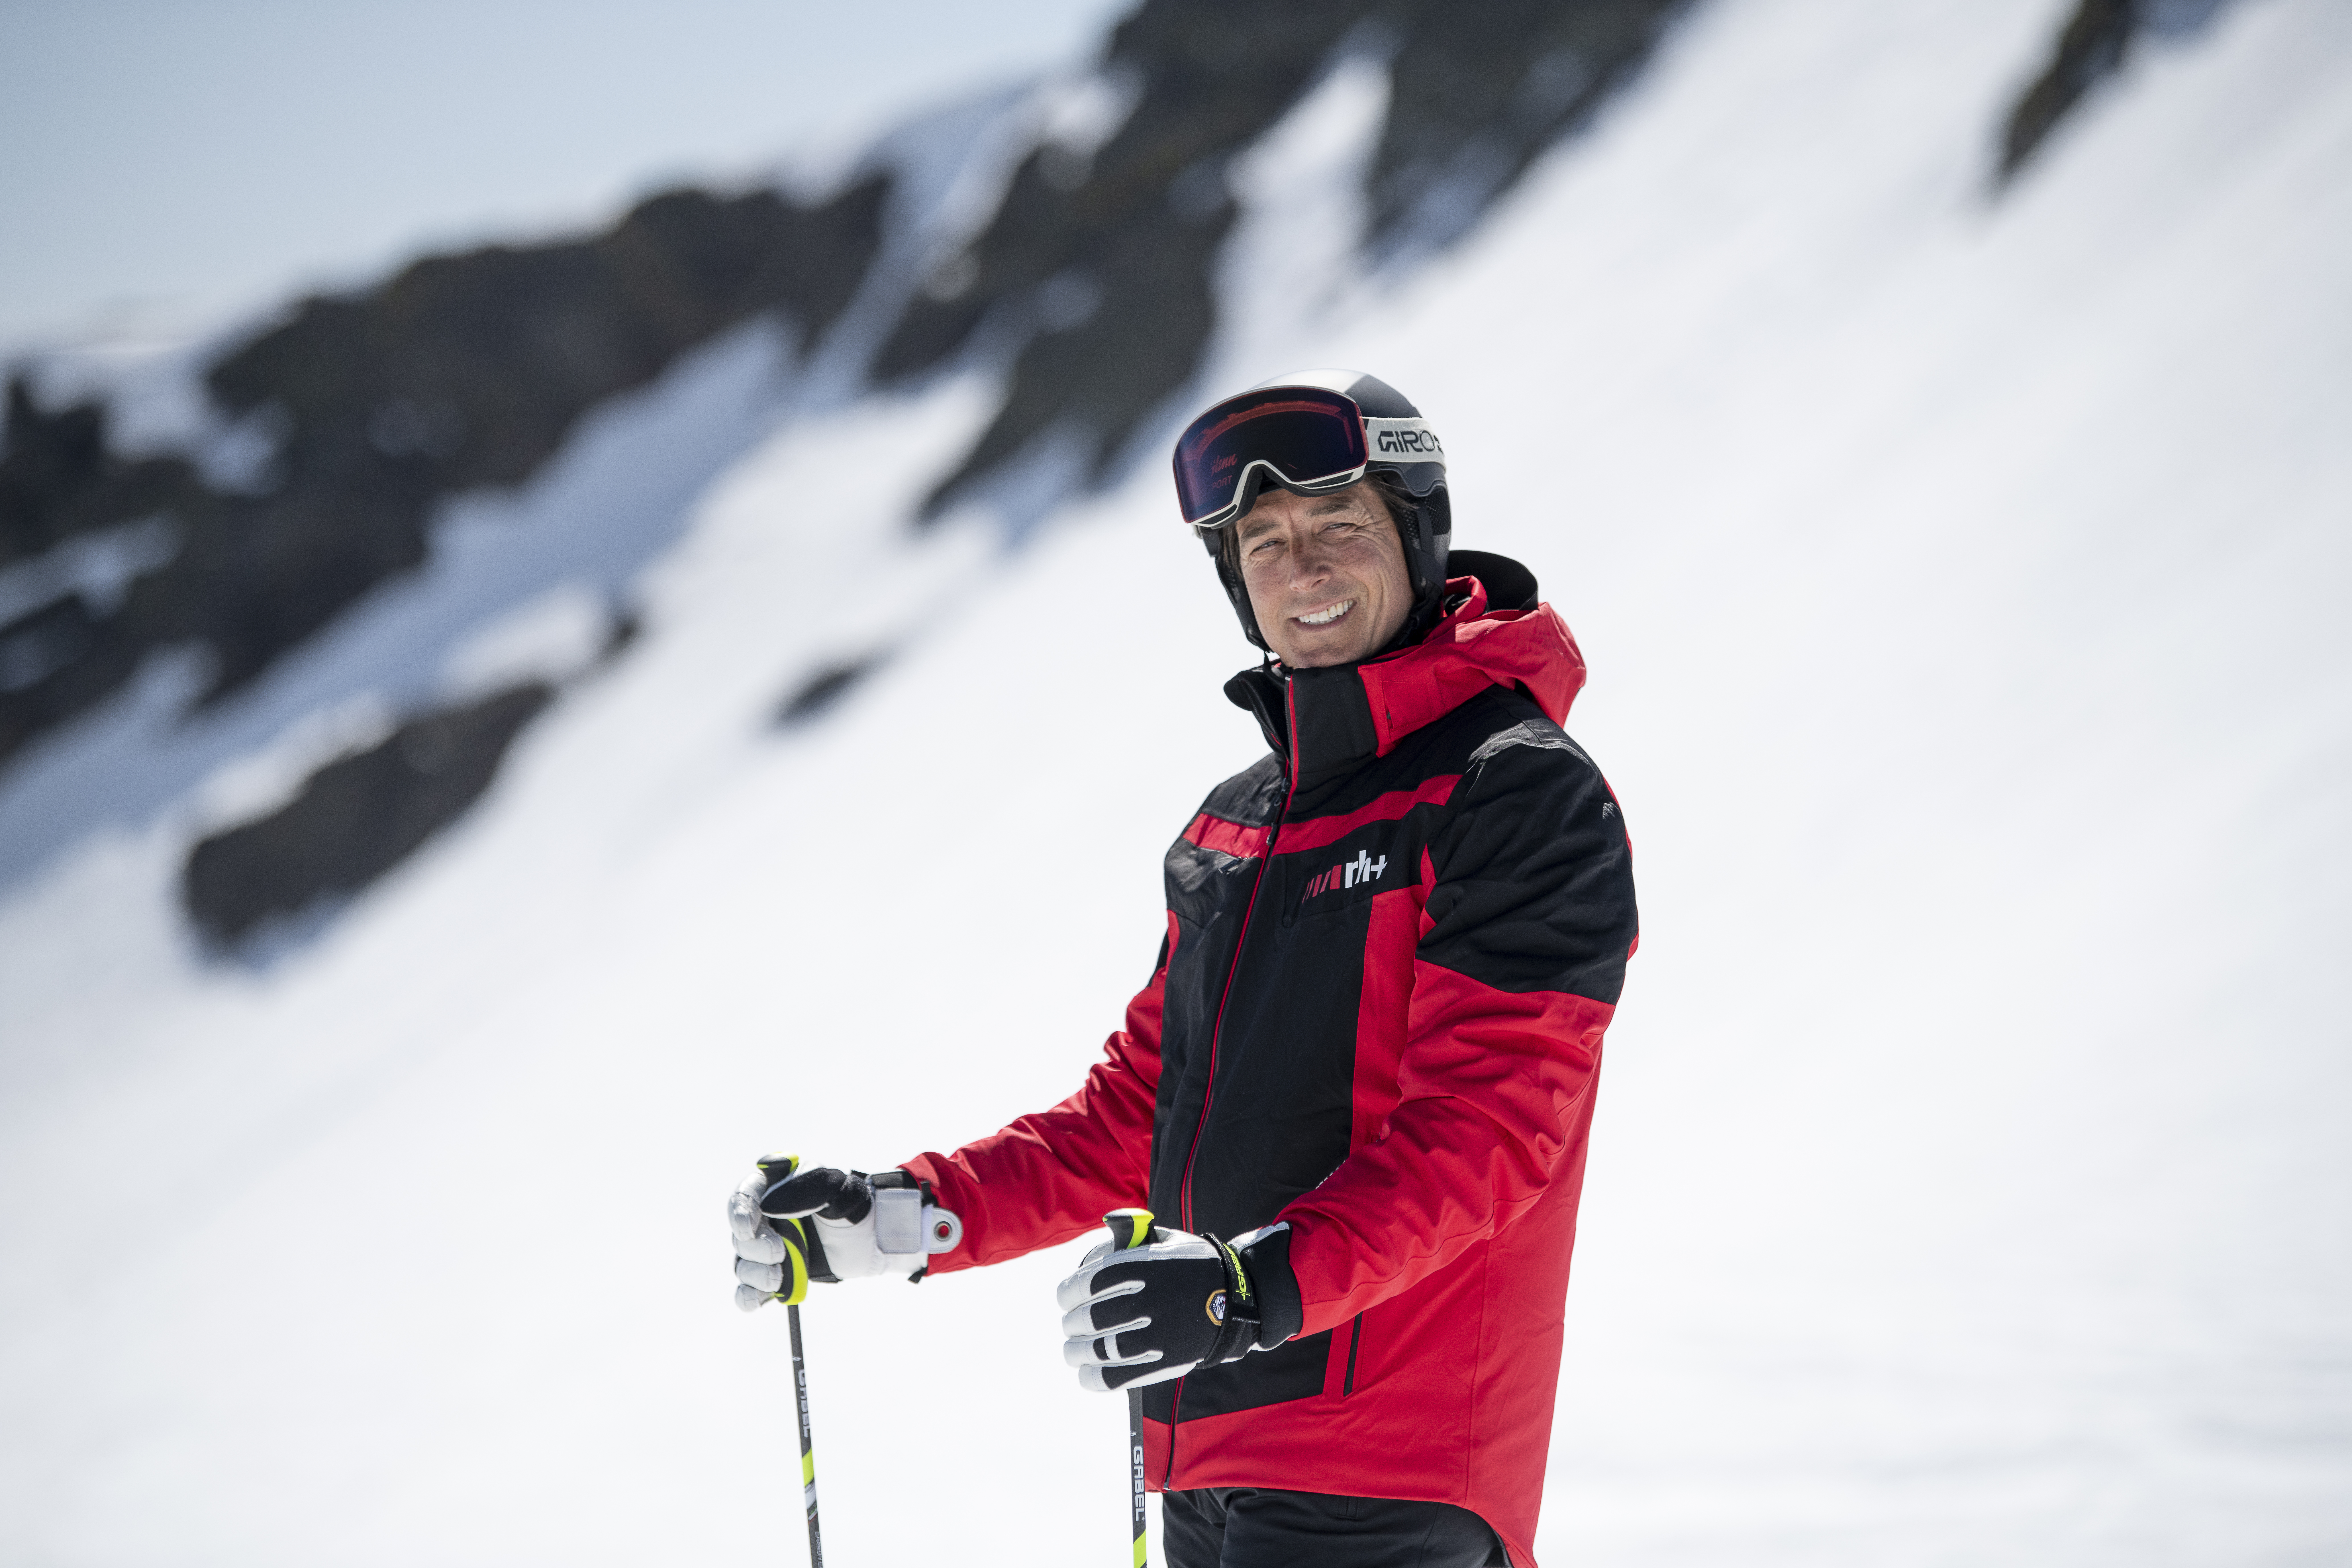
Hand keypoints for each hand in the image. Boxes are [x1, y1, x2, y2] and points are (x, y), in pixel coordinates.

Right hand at [729, 1155, 963, 1310]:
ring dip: (755, 1273)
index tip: (748, 1226)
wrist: (873, 1238)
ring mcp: (766, 1248)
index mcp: (774, 1188)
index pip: (743, 1196)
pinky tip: (761, 1298)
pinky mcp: (774, 1274)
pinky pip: (748, 1290)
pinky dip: (749, 1296)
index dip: (739, 1211)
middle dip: (755, 1246)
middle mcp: (764, 1218)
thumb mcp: (836, 1187)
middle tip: (779, 1252)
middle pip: (740, 1235)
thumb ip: (804, 1188)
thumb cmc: (853, 1205)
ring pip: (743, 1264)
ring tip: (778, 1277)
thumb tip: (767, 1206)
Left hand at [1057, 1222, 1292, 1390]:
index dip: (1069, 1292)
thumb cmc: (1193, 1268)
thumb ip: (1131, 1239)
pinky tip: (1085, 1374)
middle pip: (1091, 1317)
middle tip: (1069, 1325)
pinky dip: (1095, 1377)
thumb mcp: (1166, 1241)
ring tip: (1071, 1350)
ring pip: (1101, 1349)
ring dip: (1077, 1351)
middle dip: (1072, 1323)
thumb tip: (1097, 1242)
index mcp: (1146, 1267)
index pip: (1090, 1281)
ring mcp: (1158, 1334)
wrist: (1235, 1299)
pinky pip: (1119, 1376)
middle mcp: (1149, 1300)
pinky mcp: (1165, 1362)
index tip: (1063, 1298)